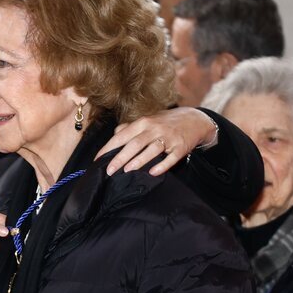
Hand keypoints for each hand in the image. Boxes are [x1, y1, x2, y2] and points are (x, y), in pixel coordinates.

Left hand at [95, 107, 217, 175]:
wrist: (195, 119)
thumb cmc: (166, 122)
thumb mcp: (147, 120)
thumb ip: (130, 128)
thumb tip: (115, 135)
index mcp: (143, 122)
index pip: (122, 136)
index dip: (109, 148)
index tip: (98, 160)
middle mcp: (154, 128)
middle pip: (134, 144)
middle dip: (120, 157)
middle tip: (109, 171)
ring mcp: (168, 138)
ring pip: (151, 149)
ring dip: (139, 160)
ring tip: (127, 170)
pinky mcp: (180, 147)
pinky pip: (171, 157)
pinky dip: (162, 165)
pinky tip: (153, 172)